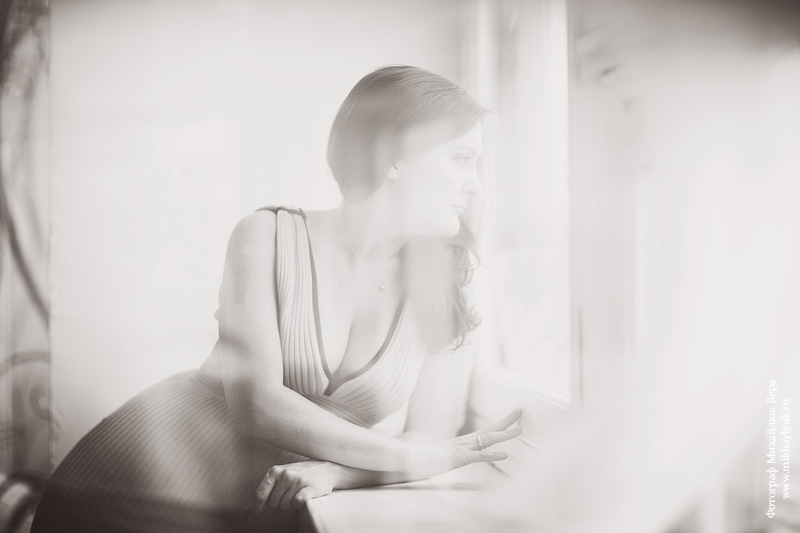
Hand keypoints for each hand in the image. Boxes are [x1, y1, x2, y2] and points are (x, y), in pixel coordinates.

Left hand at [246, 459, 339, 513]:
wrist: (325, 468)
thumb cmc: (299, 474)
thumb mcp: (279, 478)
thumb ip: (264, 493)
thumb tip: (247, 512)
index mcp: (274, 471)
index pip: (260, 494)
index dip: (256, 507)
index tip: (255, 515)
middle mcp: (285, 474)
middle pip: (274, 503)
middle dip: (280, 502)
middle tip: (290, 493)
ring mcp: (298, 480)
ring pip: (286, 505)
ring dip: (291, 503)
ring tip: (298, 492)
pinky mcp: (310, 487)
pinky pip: (297, 503)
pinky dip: (299, 503)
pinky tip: (304, 496)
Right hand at [407, 407, 522, 478]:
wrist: (409, 458)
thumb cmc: (424, 458)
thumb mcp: (444, 456)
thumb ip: (452, 453)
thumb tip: (456, 454)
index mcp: (464, 441)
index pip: (486, 430)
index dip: (501, 424)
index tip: (514, 416)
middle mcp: (465, 441)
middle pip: (490, 429)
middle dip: (507, 421)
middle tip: (521, 412)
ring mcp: (462, 448)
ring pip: (488, 439)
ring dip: (504, 434)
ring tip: (520, 430)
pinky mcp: (459, 458)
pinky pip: (479, 456)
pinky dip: (493, 454)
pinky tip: (505, 454)